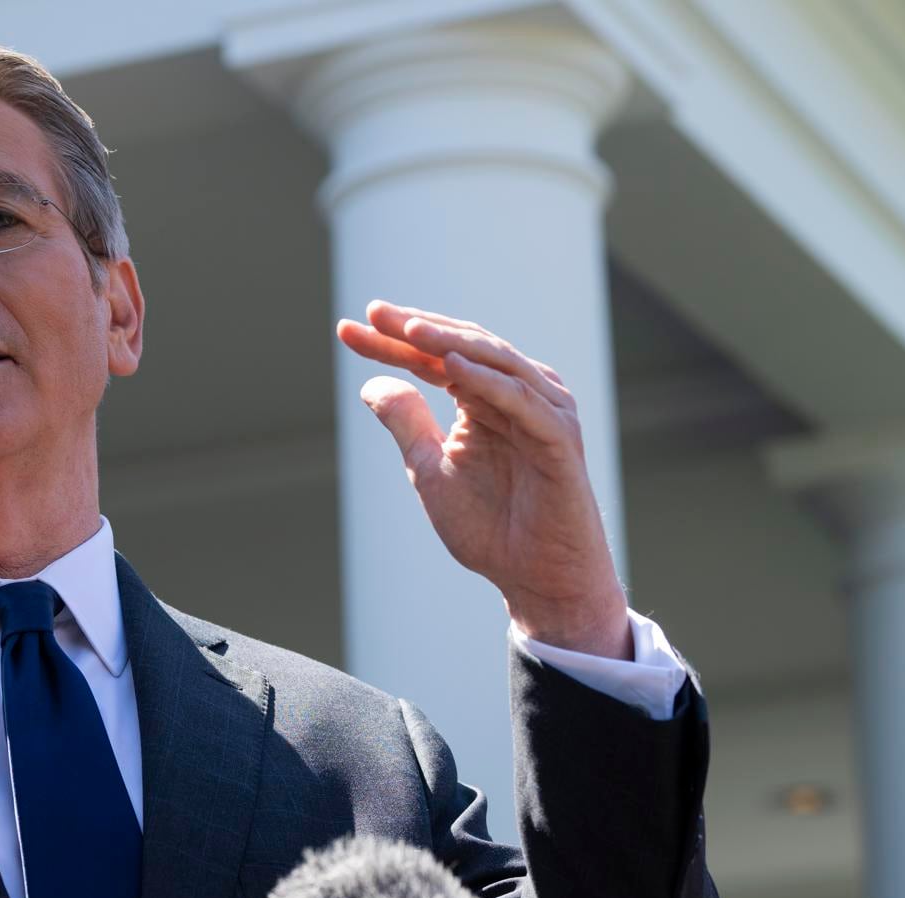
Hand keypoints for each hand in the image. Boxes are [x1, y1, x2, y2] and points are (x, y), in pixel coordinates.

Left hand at [336, 300, 631, 659]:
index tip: (345, 330)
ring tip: (410, 329)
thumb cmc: (490, 527)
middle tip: (373, 313)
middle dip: (416, 329)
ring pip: (493, 361)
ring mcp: (543, 410)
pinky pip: (521, 399)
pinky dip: (488, 379)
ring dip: (451, 342)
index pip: (433, 358)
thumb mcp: (430, 470)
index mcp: (485, 397)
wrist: (536, 577)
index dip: (391, 342)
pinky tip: (453, 365)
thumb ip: (406, 423)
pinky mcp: (559, 436)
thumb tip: (371, 383)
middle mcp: (518, 393)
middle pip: (461, 347)